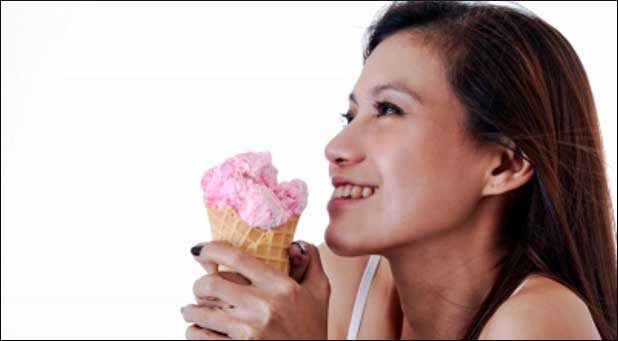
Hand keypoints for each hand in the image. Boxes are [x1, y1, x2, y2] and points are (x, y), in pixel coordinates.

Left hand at [181, 241, 329, 339]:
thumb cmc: (312, 329)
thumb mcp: (319, 292)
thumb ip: (312, 261)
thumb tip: (297, 243)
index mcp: (281, 287)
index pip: (237, 258)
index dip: (211, 250)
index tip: (199, 250)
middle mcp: (264, 307)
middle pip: (211, 284)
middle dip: (198, 285)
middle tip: (200, 288)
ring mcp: (250, 332)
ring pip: (201, 312)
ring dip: (192, 310)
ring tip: (191, 311)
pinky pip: (201, 337)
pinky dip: (194, 332)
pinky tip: (197, 329)